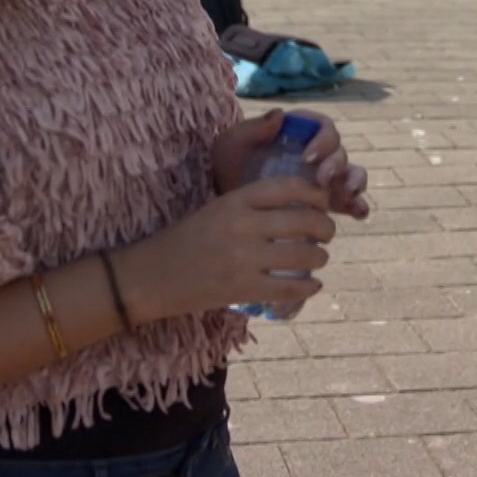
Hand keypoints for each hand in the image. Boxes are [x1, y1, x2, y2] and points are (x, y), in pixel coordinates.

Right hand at [116, 175, 336, 321]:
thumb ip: (251, 204)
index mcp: (234, 200)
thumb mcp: (216, 209)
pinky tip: (314, 285)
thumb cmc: (185, 240)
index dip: (315, 194)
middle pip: (304, 221)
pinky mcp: (242, 289)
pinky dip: (309, 287)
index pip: (288, 187)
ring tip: (319, 259)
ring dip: (320, 257)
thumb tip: (297, 205)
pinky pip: (290, 288)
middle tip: (327, 234)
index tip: (323, 202)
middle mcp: (241, 225)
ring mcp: (242, 258)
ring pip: (303, 255)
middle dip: (325, 228)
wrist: (150, 276)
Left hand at [214, 108, 370, 219]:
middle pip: (339, 151)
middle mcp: (318, 151)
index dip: (322, 140)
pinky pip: (349, 201)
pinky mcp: (326, 201)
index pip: (323, 127)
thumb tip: (280, 115)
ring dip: (354, 181)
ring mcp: (325, 176)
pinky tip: (359, 214)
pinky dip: (358, 205)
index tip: (307, 157)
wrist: (227, 201)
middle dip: (335, 165)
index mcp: (300, 132)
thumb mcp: (231, 143)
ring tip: (348, 195)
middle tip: (321, 180)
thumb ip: (252, 128)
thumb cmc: (230, 166)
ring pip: (351, 173)